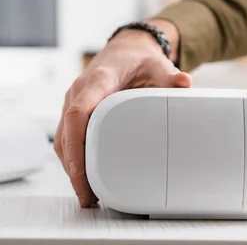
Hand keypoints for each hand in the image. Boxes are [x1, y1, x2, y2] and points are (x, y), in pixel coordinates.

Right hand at [54, 20, 191, 207]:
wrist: (126, 50)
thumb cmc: (140, 60)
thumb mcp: (158, 65)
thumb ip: (170, 76)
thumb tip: (184, 84)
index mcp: (98, 80)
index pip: (78, 113)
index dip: (75, 144)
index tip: (80, 171)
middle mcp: (79, 90)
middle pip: (66, 132)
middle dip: (73, 166)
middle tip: (87, 196)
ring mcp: (74, 100)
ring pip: (62, 137)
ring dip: (70, 166)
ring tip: (87, 195)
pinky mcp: (74, 110)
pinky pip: (66, 136)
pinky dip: (71, 157)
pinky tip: (83, 177)